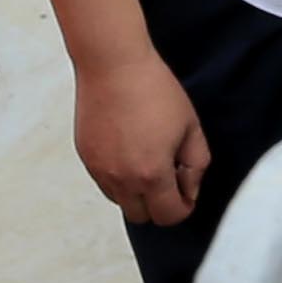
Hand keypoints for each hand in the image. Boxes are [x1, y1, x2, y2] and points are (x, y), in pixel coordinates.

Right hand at [74, 46, 209, 228]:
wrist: (113, 65)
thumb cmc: (152, 89)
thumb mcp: (190, 127)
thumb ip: (196, 165)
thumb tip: (189, 188)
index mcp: (152, 174)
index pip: (169, 216)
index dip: (183, 206)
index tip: (186, 192)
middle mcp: (122, 179)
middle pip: (141, 217)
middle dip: (158, 205)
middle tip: (168, 178)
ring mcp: (99, 169)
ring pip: (120, 201)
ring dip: (136, 192)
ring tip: (146, 160)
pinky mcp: (85, 157)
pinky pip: (104, 182)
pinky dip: (117, 177)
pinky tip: (128, 150)